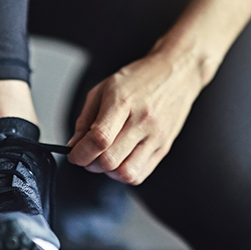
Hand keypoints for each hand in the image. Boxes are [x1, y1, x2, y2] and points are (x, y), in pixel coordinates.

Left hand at [67, 45, 204, 184]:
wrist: (176, 74)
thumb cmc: (139, 80)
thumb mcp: (104, 89)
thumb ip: (85, 119)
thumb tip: (74, 146)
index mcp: (123, 101)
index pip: (99, 138)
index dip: (81, 153)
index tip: (74, 155)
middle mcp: (142, 121)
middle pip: (110, 160)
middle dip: (90, 164)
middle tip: (87, 156)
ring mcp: (156, 137)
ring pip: (126, 173)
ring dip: (108, 172)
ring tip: (105, 158)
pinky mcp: (164, 148)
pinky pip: (140, 175)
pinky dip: (124, 174)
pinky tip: (120, 160)